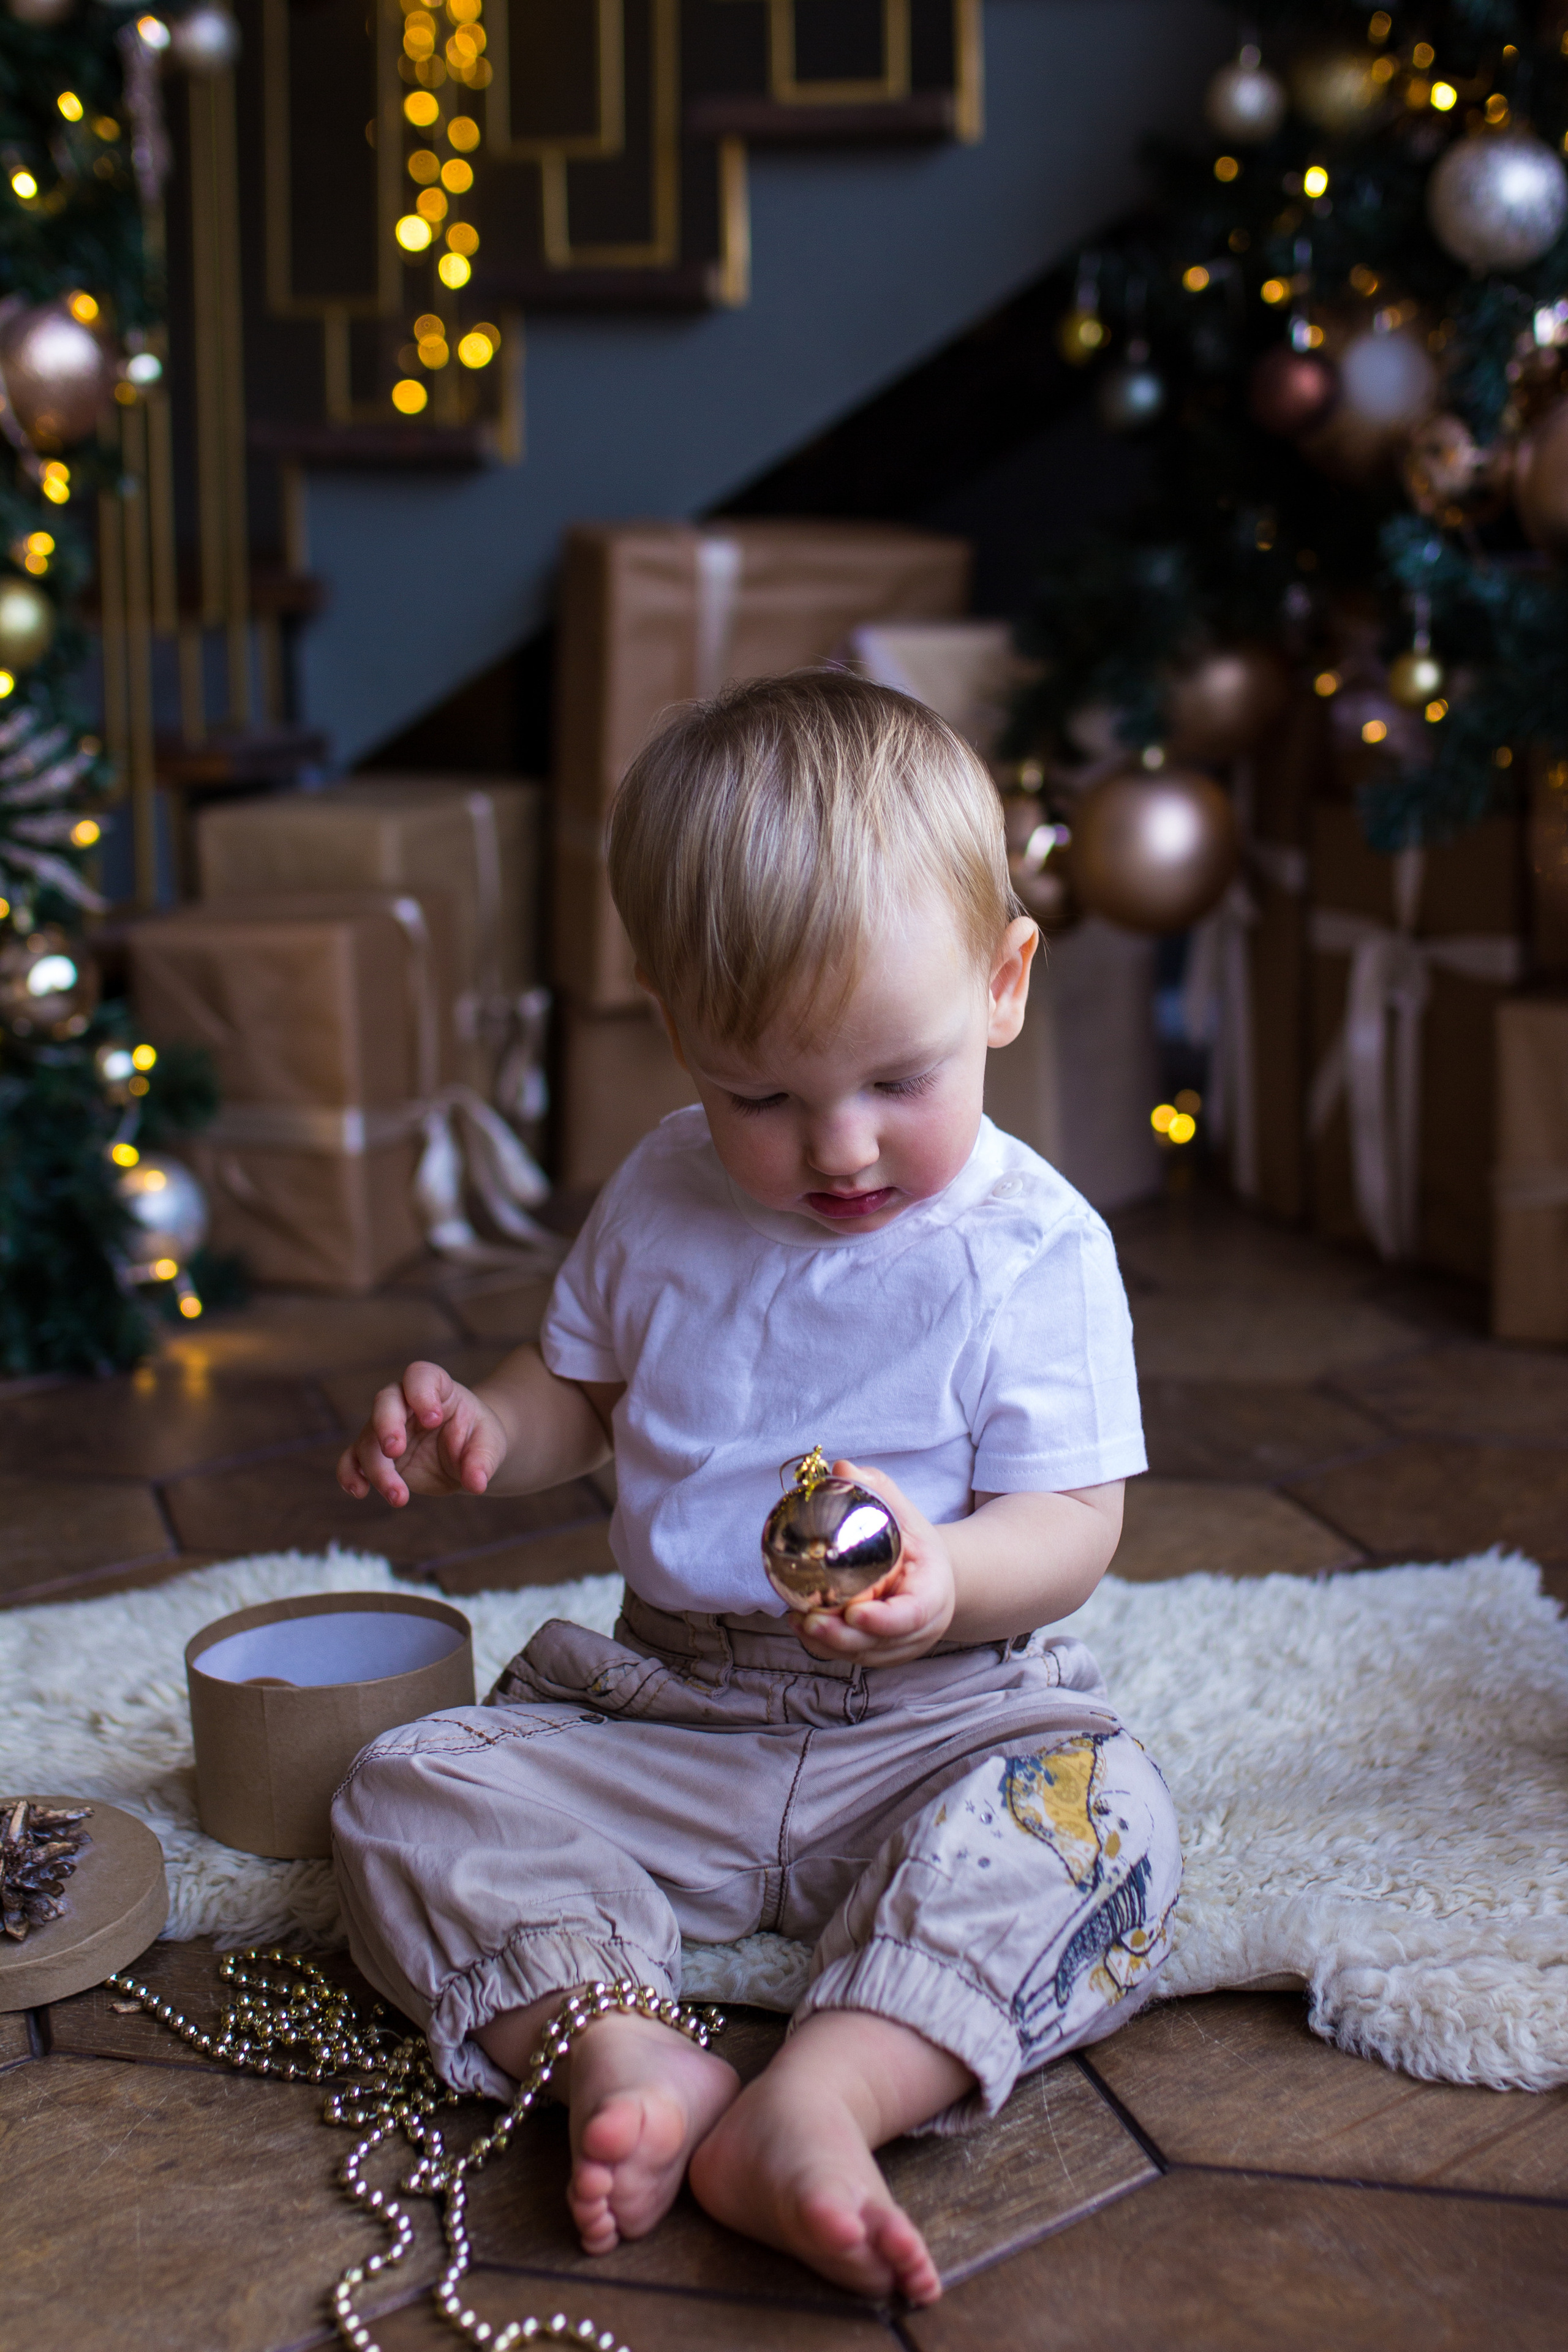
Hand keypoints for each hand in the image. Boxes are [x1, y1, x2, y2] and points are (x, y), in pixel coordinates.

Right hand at [336, 1360, 509, 1507]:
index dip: (422, 1393)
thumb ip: (482, 1461)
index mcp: (436, 1388)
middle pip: (385, 1402)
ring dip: (377, 1467)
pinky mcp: (376, 1455)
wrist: (466, 1455)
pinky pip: (353, 1459)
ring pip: (368, 1438)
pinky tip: (358, 1491)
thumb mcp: (489, 1446)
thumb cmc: (477, 1439)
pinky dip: (350, 1473)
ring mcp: (386, 1428)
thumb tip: (476, 1484)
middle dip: (387, 1425)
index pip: (420, 1377)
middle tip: (395, 1451)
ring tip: (399, 1496)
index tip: (433, 1418)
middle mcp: (405, 1403)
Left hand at [792, 1462, 955, 1665]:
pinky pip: (852, 1657)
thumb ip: (877, 1490)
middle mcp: (922, 1628)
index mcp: (933, 1594)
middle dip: (843, 1638)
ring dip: (828, 1645)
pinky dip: (826, 1647)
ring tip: (798, 1622)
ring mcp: (902, 1646)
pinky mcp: (882, 1654)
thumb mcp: (906, 1514)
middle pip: (880, 1643)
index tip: (853, 1614)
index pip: (911, 1615)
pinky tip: (801, 1625)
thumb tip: (842, 1468)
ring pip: (862, 1655)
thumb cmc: (916, 1544)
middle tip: (809, 1621)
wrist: (933, 1577)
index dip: (883, 1620)